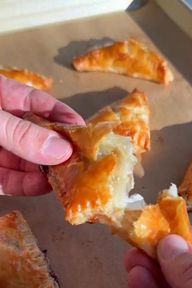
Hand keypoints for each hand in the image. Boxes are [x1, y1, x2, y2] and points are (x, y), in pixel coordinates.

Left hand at [0, 75, 84, 194]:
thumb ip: (20, 133)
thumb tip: (62, 149)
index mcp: (0, 98)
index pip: (38, 104)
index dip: (62, 116)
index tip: (84, 131)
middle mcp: (2, 126)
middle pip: (37, 136)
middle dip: (60, 148)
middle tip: (84, 161)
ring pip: (27, 162)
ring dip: (48, 170)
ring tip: (70, 177)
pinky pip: (11, 181)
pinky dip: (28, 186)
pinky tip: (45, 186)